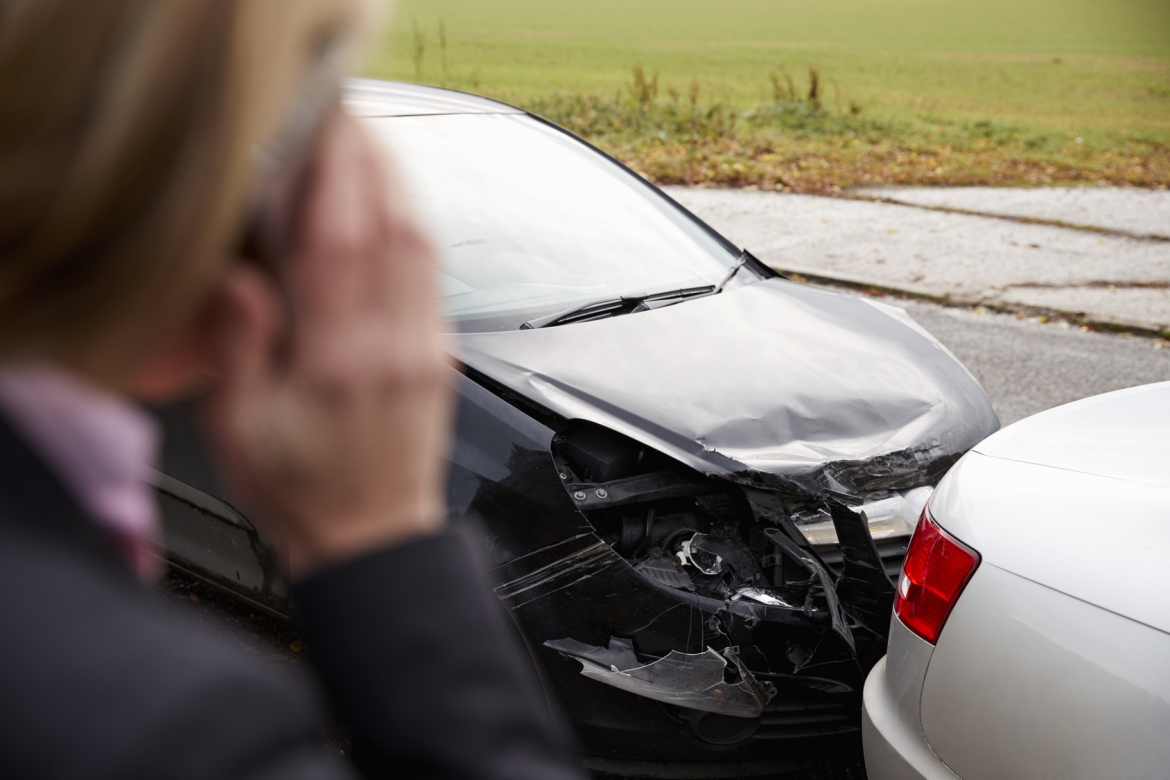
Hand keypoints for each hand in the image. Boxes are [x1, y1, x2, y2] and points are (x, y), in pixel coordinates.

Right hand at [205, 111, 451, 578]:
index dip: (338, 178)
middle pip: (395, 231)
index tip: (326, 133)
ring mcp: (425, 352)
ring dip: (400, 188)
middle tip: (351, 121)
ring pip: (423, 249)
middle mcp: (394, 350)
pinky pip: (433, 277)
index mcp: (340, 364)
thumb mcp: (242, 429)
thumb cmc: (307, 495)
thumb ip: (243, 345)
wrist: (375, 543)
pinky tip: (397, 210)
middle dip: (374, 165)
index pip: (344, 246)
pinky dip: (415, 230)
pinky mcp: (439, 357)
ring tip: (374, 148)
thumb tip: (241, 275)